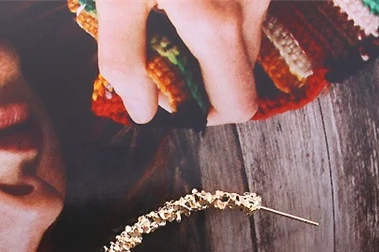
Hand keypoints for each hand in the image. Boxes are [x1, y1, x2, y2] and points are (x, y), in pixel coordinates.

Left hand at [95, 0, 269, 124]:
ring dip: (209, 43)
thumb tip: (143, 113)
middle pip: (241, 75)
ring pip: (243, 40)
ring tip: (167, 13)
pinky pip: (243, 8)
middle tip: (158, 48)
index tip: (171, 94)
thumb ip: (126, 60)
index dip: (205, 112)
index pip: (238, 105)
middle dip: (202, 77)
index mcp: (218, 26)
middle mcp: (253, 3)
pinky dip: (216, 13)